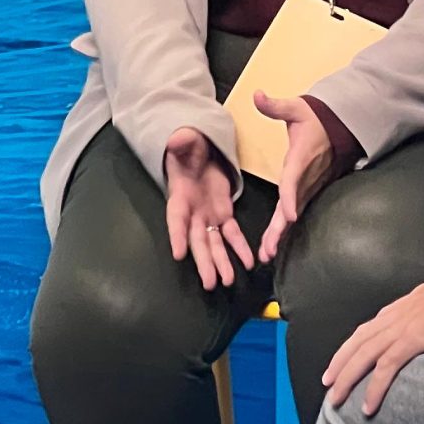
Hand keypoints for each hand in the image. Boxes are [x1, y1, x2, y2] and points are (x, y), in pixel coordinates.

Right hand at [163, 128, 254, 289]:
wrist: (199, 154)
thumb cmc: (188, 149)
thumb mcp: (185, 143)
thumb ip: (182, 143)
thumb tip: (177, 141)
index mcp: (179, 197)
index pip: (176, 219)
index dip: (176, 235)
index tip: (178, 253)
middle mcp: (192, 213)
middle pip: (196, 240)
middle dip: (203, 261)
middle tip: (209, 283)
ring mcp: (207, 217)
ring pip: (213, 243)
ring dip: (221, 263)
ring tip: (227, 281)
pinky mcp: (223, 215)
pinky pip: (232, 234)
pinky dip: (240, 249)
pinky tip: (248, 263)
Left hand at [254, 90, 334, 260]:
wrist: (342, 125)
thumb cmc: (317, 117)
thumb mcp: (296, 108)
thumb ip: (275, 105)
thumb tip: (256, 94)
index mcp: (300, 159)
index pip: (294, 181)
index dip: (291, 198)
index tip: (288, 216)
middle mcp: (306, 177)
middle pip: (292, 207)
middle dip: (280, 229)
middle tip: (268, 250)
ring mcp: (310, 185)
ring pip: (294, 213)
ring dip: (281, 234)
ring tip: (267, 254)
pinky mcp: (311, 189)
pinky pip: (298, 210)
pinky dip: (287, 228)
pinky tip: (277, 242)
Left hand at [323, 267, 423, 416]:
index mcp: (403, 306)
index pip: (368, 328)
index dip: (351, 346)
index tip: (341, 361)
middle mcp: (397, 315)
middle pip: (358, 342)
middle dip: (340, 364)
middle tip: (328, 384)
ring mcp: (404, 326)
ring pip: (365, 356)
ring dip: (347, 379)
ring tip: (337, 400)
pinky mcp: (414, 339)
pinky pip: (387, 367)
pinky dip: (374, 387)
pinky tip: (368, 405)